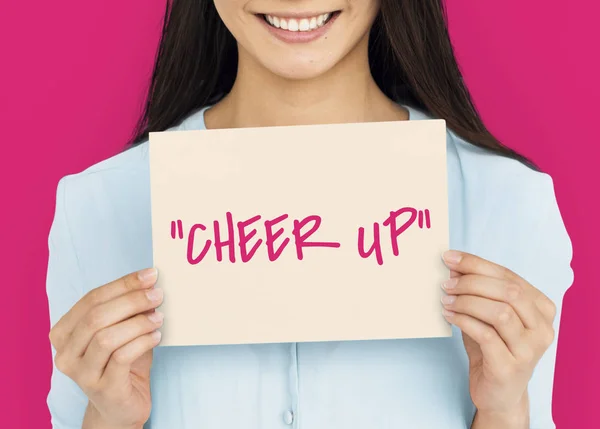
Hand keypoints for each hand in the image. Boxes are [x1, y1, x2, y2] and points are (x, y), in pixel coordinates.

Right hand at [49, 268, 163, 428]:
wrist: (122, 406)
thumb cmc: (122, 363)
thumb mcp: (122, 331)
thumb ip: (128, 310)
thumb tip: (150, 283)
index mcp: (64, 333)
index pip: (91, 299)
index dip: (123, 284)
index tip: (150, 275)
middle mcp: (66, 354)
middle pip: (97, 316)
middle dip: (131, 300)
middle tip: (158, 294)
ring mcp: (82, 373)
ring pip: (106, 337)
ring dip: (138, 322)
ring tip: (159, 318)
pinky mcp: (103, 388)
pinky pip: (122, 356)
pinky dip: (143, 341)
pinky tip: (157, 336)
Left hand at [440, 250, 556, 419]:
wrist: (498, 393)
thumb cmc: (492, 348)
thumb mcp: (486, 314)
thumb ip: (477, 291)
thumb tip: (453, 265)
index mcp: (541, 308)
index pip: (509, 276)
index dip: (477, 264)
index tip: (449, 257)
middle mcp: (542, 328)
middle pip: (508, 291)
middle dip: (472, 282)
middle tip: (445, 283)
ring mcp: (530, 349)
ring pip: (500, 312)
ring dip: (467, 301)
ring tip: (445, 300)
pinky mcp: (511, 367)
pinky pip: (486, 335)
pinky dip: (464, 320)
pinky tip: (448, 316)